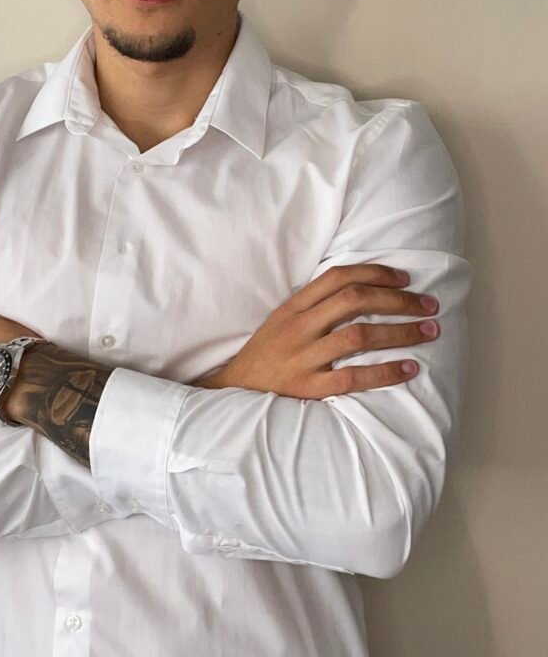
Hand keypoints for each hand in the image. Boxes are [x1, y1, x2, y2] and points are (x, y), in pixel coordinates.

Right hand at [195, 264, 439, 398]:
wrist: (235, 390)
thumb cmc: (267, 352)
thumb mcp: (282, 319)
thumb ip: (313, 303)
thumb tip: (358, 287)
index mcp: (294, 306)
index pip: (338, 278)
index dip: (375, 273)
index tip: (405, 278)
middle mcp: (299, 327)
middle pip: (354, 301)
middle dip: (398, 300)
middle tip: (429, 305)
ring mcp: (303, 357)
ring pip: (358, 336)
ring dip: (399, 332)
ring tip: (429, 332)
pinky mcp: (308, 388)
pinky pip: (353, 379)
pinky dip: (385, 373)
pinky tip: (409, 369)